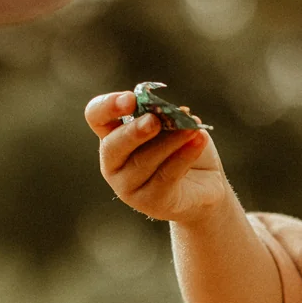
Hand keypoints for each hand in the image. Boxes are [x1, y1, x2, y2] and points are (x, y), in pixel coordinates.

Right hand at [84, 90, 230, 224]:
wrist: (205, 187)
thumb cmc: (183, 149)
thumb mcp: (175, 126)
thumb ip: (170, 118)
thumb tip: (177, 112)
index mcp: (113, 134)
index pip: (96, 116)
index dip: (108, 106)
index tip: (131, 100)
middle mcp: (114, 162)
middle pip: (113, 146)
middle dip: (133, 132)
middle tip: (154, 121)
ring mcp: (128, 186)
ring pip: (143, 161)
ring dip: (169, 141)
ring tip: (192, 128)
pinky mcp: (150, 202)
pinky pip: (166, 177)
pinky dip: (184, 156)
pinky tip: (198, 140)